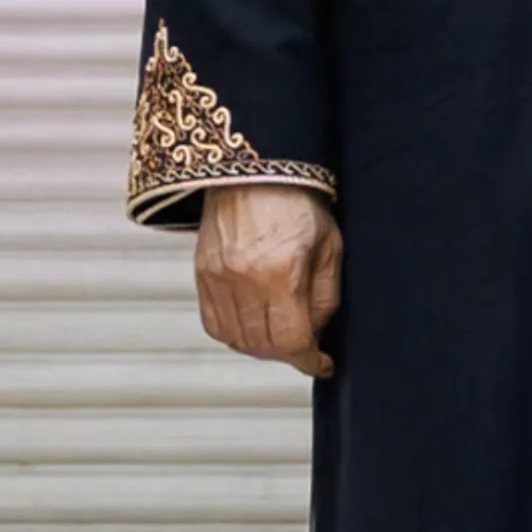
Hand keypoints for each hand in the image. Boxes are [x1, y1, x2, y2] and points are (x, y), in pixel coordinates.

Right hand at [194, 183, 341, 378]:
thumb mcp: (330, 245)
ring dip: (260, 346)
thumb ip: (326, 296)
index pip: (292, 341)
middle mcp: (244, 279)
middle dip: (287, 353)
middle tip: (304, 344)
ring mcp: (217, 278)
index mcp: (281, 272)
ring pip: (237, 340)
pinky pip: (214, 323)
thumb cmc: (298, 201)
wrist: (254, 168)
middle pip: (262, 346)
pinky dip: (234, 333)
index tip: (322, 363)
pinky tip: (252, 322)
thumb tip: (317, 334)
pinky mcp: (201, 273)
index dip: (310, 360)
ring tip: (279, 332)